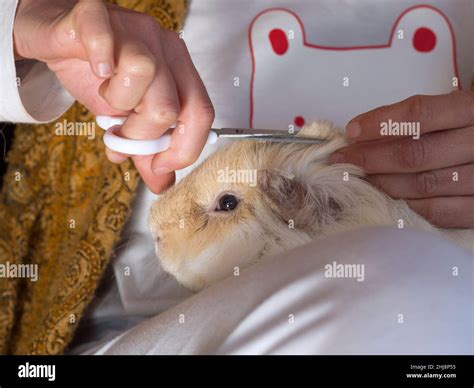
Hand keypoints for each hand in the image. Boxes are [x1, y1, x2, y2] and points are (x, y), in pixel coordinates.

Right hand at [13, 0, 213, 192]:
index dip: (184, 149)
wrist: (58, 38)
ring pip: (143, 73)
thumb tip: (162, 183)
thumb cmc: (99, 76)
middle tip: (120, 136)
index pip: (201, 114)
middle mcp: (163, 47)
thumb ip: (146, 149)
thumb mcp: (126, 119)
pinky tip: (96, 70)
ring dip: (118, 103)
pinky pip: (102, 35)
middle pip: (170, 105)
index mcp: (178, 71)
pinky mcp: (94, 16)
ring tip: (106, 101)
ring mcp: (131, 28)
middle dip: (141, 136)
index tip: (159, 166)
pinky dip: (99, 58)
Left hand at [330, 91, 473, 227]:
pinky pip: (438, 211)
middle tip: (342, 159)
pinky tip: (385, 197)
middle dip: (370, 157)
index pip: (419, 114)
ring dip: (382, 182)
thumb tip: (364, 134)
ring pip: (422, 185)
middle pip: (414, 154)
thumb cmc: (471, 129)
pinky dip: (406, 204)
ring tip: (358, 178)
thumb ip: (420, 119)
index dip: (380, 123)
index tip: (352, 130)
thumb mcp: (457, 110)